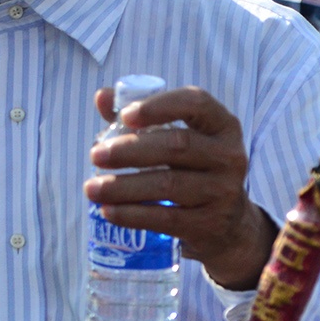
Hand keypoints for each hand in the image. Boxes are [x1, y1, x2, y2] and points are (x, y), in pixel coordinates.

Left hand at [84, 86, 276, 290]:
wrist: (225, 223)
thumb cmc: (189, 168)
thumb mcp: (174, 139)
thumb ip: (139, 117)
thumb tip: (102, 96)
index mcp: (221, 126)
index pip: (196, 103)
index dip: (159, 105)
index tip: (125, 115)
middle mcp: (229, 156)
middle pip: (177, 145)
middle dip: (129, 150)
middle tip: (95, 155)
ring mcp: (223, 192)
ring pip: (168, 185)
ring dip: (122, 186)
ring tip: (90, 188)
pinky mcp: (210, 224)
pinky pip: (166, 218)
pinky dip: (132, 215)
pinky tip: (108, 211)